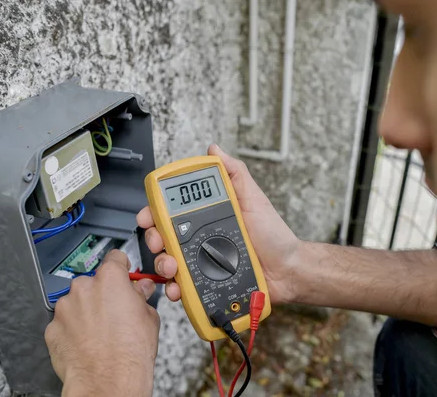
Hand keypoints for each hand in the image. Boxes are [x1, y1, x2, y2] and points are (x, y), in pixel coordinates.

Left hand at [44, 250, 159, 396]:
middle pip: (94, 282)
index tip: (123, 272)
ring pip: (77, 302)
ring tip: (101, 332)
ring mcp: (65, 308)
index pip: (115, 258)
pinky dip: (73, 329)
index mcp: (110, 279)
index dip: (122, 266)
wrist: (108, 380)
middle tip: (115, 312)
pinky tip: (87, 342)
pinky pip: (64, 322)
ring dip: (86, 311)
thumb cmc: (129, 352)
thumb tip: (141, 291)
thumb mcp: (149, 317)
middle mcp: (84, 287)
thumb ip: (142, 297)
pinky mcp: (52, 328)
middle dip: (103, 293)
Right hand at [136, 144, 300, 304]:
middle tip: (160, 242)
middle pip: (163, 237)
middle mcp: (200, 238)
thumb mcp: (254, 198)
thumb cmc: (273, 235)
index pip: (172, 211)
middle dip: (154, 239)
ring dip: (163, 265)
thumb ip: (234, 174)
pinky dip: (175, 288)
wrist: (287, 270)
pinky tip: (179, 287)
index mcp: (207, 217)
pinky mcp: (206, 284)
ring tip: (173, 267)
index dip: (155, 211)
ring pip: (168, 262)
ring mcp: (202, 262)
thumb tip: (214, 150)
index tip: (149, 215)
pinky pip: (183, 286)